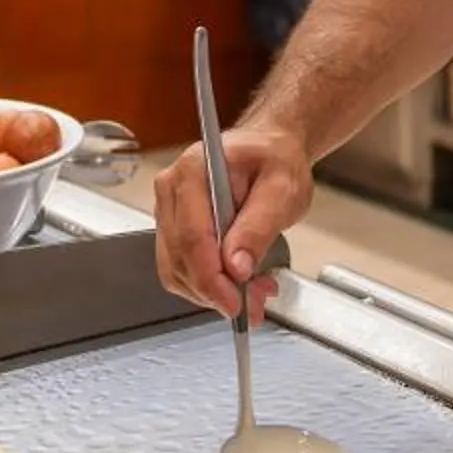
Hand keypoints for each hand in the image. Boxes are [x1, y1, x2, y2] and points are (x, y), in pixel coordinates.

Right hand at [153, 123, 313, 319]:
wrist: (269, 149)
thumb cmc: (275, 160)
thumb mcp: (283, 190)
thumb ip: (259, 226)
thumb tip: (236, 266)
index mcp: (194, 172)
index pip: (191, 237)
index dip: (211, 278)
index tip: (235, 303)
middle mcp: (172, 190)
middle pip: (179, 258)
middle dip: (215, 290)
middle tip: (254, 303)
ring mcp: (169, 210)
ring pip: (176, 269)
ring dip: (212, 291)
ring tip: (253, 291)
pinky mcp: (174, 228)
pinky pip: (181, 267)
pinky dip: (208, 285)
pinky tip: (237, 283)